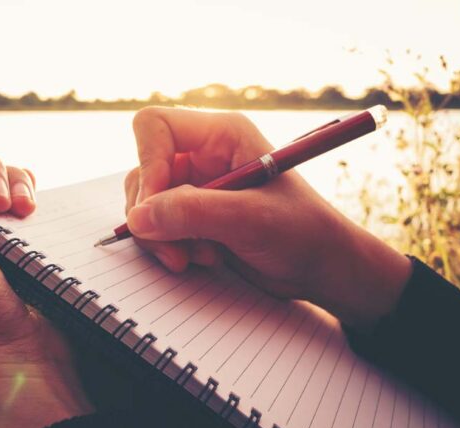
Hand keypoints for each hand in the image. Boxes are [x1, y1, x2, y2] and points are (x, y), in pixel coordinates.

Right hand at [124, 107, 411, 327]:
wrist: (322, 268)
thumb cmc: (302, 233)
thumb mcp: (249, 220)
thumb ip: (192, 213)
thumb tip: (137, 217)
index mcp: (221, 134)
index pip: (154, 127)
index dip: (147, 164)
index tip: (155, 208)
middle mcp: (202, 154)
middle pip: (143, 170)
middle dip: (154, 213)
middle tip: (177, 248)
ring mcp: (196, 185)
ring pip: (145, 202)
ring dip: (162, 235)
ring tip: (200, 256)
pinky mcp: (192, 214)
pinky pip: (156, 224)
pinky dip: (169, 246)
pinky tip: (203, 258)